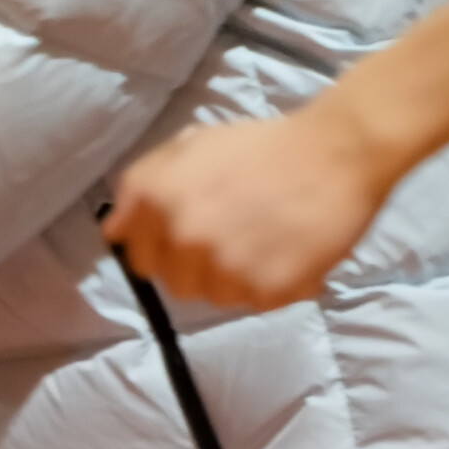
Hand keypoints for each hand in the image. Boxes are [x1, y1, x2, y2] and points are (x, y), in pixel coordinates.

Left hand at [108, 99, 404, 311]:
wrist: (333, 153)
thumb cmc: (261, 145)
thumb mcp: (190, 147)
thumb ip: (144, 185)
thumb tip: (115, 233)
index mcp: (156, 199)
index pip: (139, 259)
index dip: (164, 251)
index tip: (192, 239)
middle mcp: (182, 236)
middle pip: (178, 284)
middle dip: (200, 266)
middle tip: (236, 236)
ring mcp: (223, 266)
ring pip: (216, 297)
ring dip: (235, 278)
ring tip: (264, 241)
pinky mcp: (265, 290)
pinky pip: (256, 303)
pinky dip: (271, 286)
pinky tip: (286, 252)